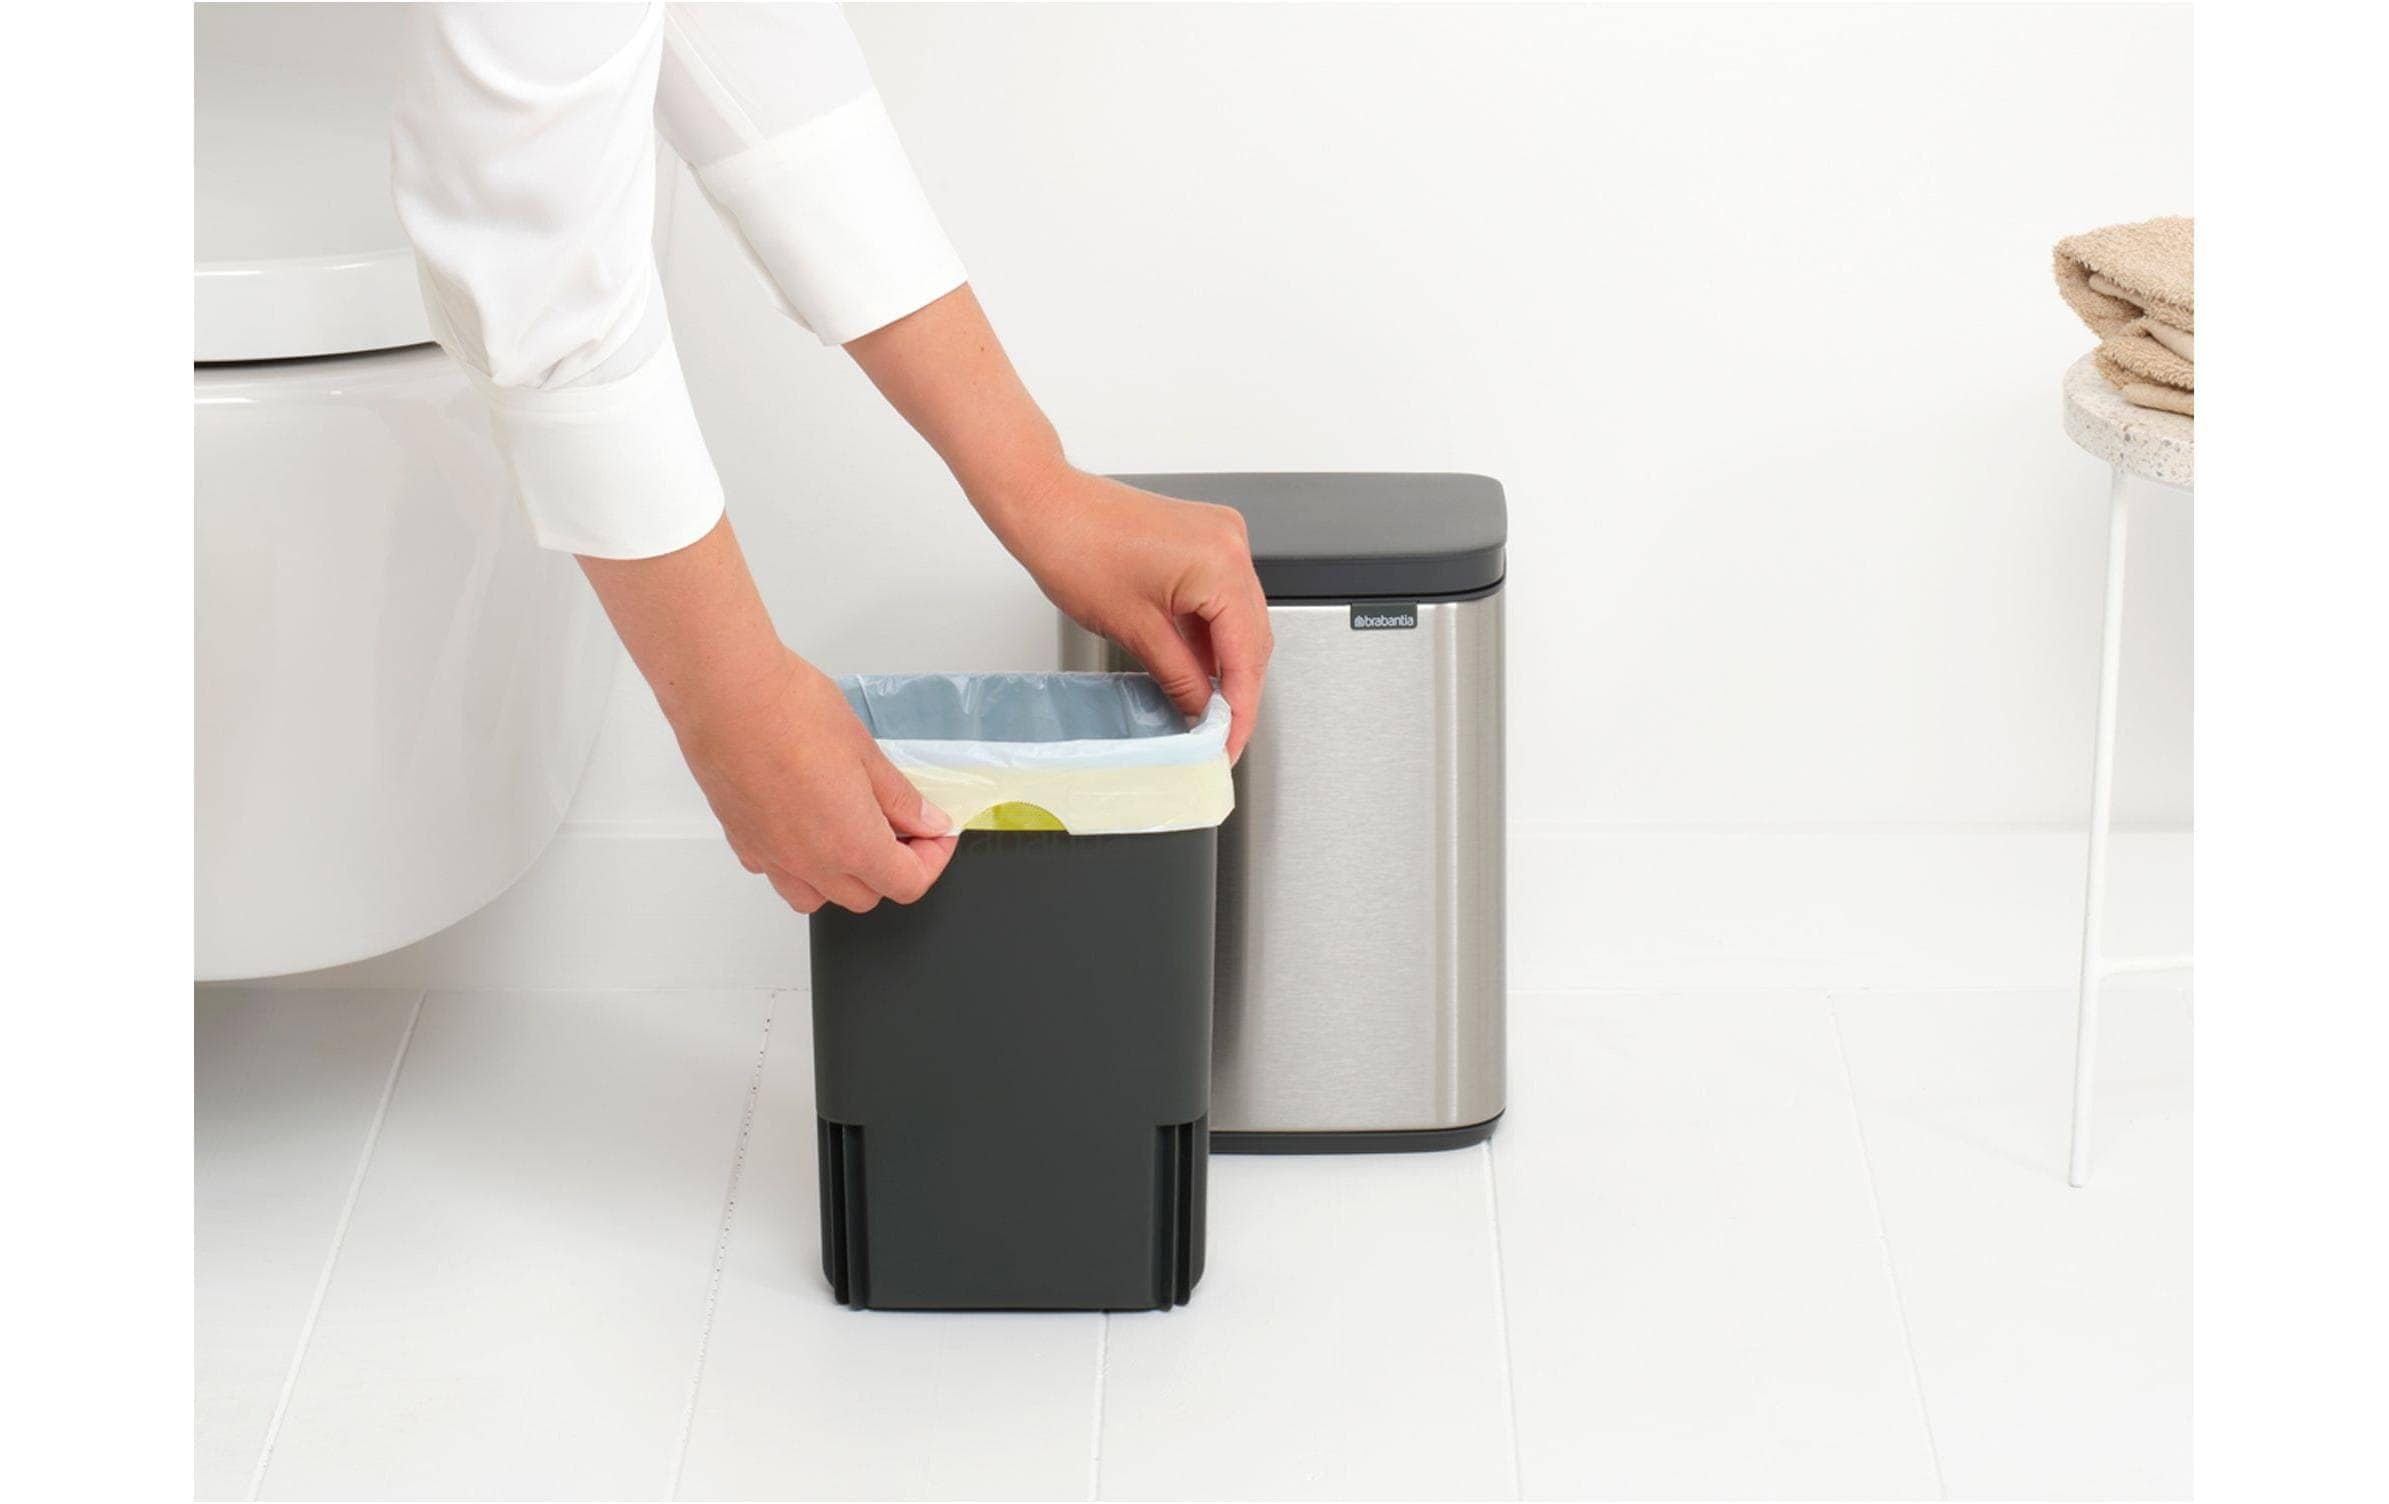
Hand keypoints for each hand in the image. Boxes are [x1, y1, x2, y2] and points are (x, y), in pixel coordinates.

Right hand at [673, 648, 958, 913]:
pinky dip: (800, 864)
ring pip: (818, 897)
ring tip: (853, 832)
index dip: (933, 858)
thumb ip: (899, 798)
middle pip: (867, 896)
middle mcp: (811, 863)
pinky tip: (806, 826)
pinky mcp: (743, 842)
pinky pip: (779, 874)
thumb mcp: (865, 750)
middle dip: (894, 868)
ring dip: (845, 877)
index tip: (935, 831)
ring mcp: (773, 857)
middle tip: (901, 826)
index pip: (909, 883)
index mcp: (852, 844)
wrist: (725, 695)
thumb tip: (926, 821)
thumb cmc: (791, 712)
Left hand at [992, 469, 1273, 759]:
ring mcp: (1218, 538)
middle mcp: (1230, 544)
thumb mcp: (1135, 630)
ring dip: (1224, 663)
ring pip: (1238, 618)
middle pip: (1252, 636)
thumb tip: (1201, 711)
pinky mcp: (1201, 539)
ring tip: (1207, 709)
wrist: (1045, 505)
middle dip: (1237, 689)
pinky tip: (1196, 667)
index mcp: (1222, 565)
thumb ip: (1180, 678)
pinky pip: (1219, 596)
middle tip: (1220, 734)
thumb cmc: (1077, 548)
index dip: (1240, 708)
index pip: (1246, 654)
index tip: (1229, 744)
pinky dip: (1209, 634)